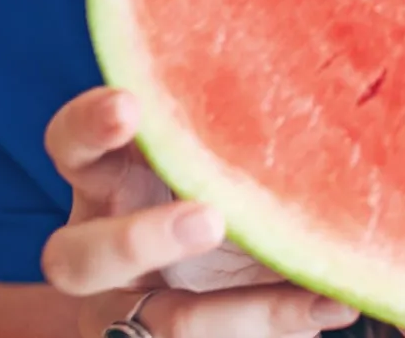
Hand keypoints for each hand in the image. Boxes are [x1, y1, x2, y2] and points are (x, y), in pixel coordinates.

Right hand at [40, 86, 362, 335]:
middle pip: (76, 258)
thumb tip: (306, 90)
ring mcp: (126, 314)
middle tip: (210, 219)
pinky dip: (280, 323)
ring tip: (311, 294)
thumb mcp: (210, 162)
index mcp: (103, 183)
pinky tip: (333, 304)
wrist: (211, 286)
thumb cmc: (213, 192)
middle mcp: (96, 252)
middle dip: (138, 242)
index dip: (88, 128)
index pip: (71, 148)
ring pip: (160, 323)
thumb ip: (229, 138)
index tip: (129, 106)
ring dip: (234, 312)